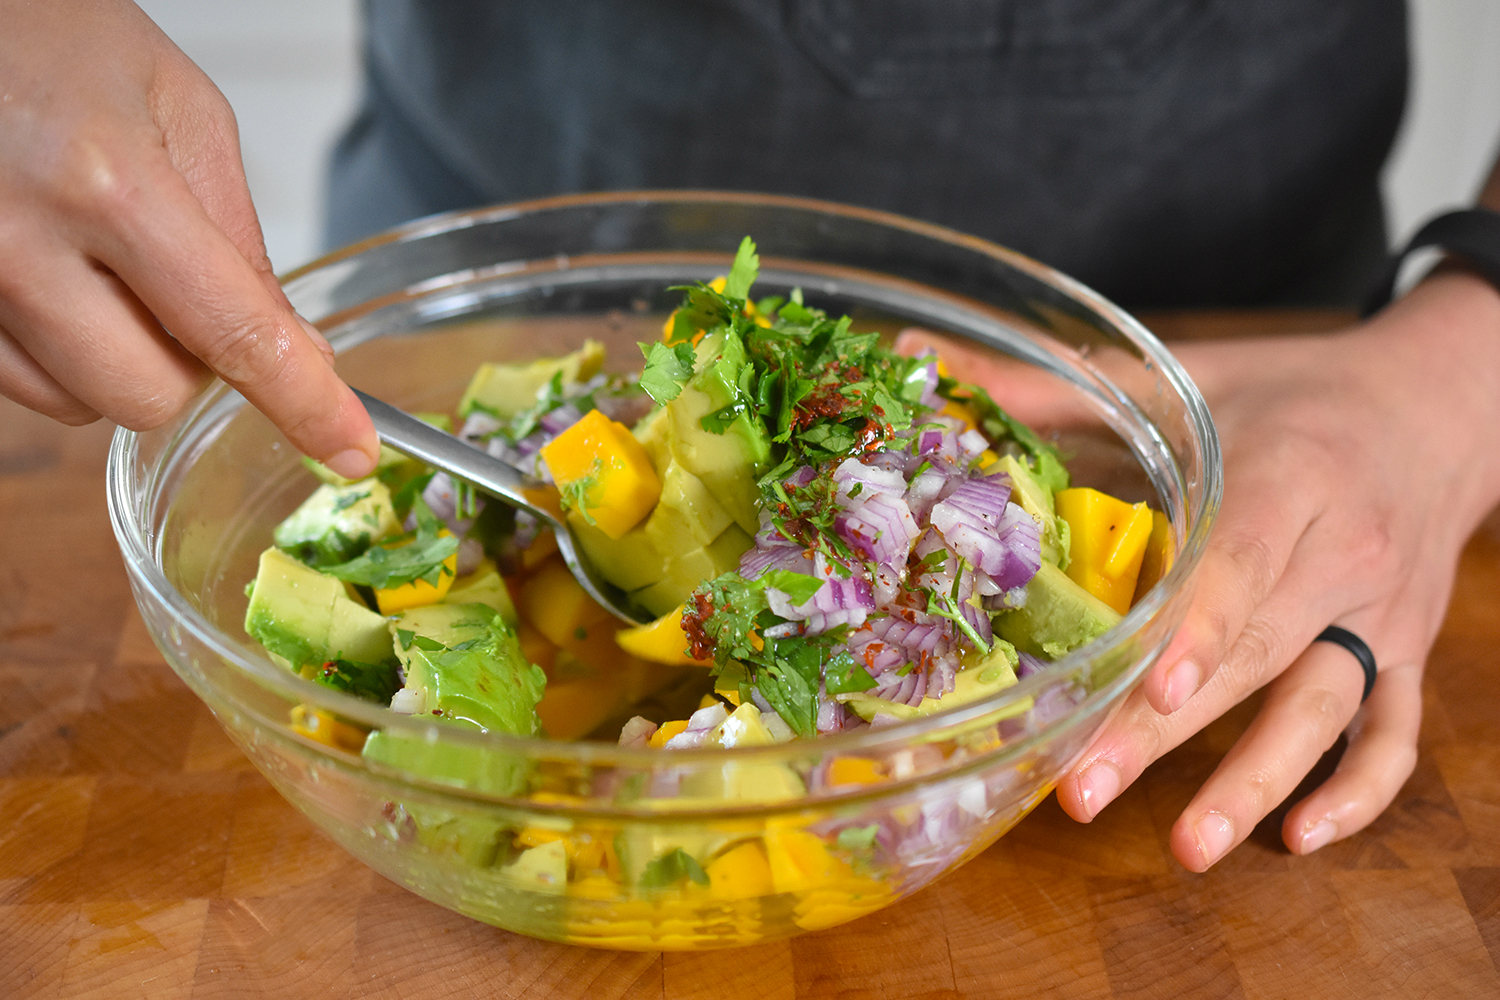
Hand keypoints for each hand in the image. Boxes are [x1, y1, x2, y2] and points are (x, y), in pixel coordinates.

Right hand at [0, 0, 376, 476]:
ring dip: (125, 360)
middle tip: (186, 292)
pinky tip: (63, 281)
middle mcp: (22, 247)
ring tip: (107, 264)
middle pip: (152, 397)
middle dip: (194, 367)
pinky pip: (27, 387)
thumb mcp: (182, 109)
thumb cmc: (53, 36)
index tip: (348, 447)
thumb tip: (297, 347)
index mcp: (107, 185)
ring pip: (85, 404)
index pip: (232, 333)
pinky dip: (66, 356)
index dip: (304, 402)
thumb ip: (241, 240)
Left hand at [1052, 271, 1499, 868]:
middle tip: (1084, 791)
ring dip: (1259, 781)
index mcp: (1291, 473)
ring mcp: (1384, 610)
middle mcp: (1344, 549)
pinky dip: (1358, 791)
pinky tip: (1298, 838)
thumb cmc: (1292, 392)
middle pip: (1260, 651)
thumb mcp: (1187, 376)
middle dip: (1171, 730)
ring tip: (1188, 846)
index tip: (1145, 689)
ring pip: (1329, 705)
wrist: (1438, 402)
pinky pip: (1397, 730)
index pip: (1243, 560)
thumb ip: (1059, 385)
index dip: (1199, 627)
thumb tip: (927, 366)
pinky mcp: (1408, 649)